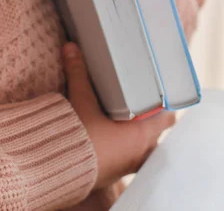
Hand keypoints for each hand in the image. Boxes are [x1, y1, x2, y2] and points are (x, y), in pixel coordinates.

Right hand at [62, 42, 175, 188]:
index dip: (165, 106)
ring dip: (139, 137)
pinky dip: (125, 151)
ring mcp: (128, 167)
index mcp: (141, 134)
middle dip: (152, 121)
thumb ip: (79, 73)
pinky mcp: (113, 175)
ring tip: (128, 123)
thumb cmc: (78, 139)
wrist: (56, 173)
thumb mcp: (81, 101)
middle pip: (157, 135)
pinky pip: (128, 161)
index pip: (167, 118)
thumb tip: (72, 47)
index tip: (161, 96)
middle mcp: (140, 153)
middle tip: (142, 105)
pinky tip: (113, 142)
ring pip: (144, 150)